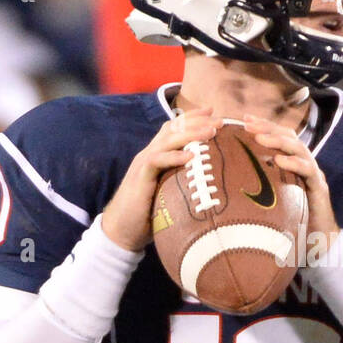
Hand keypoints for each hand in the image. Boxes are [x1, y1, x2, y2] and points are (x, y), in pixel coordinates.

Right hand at [100, 108, 219, 250]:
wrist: (121, 230)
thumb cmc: (148, 213)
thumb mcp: (169, 191)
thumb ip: (183, 179)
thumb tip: (209, 180)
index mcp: (157, 154)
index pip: (174, 128)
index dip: (193, 118)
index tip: (213, 112)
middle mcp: (149, 153)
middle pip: (173, 128)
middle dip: (197, 121)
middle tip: (220, 119)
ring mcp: (143, 164)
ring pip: (167, 140)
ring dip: (191, 134)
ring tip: (211, 132)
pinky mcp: (140, 178)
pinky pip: (156, 161)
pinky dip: (174, 156)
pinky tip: (191, 156)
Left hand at [245, 114, 339, 239]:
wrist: (318, 239)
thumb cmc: (292, 217)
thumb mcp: (273, 196)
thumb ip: (260, 182)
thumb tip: (231, 174)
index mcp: (293, 162)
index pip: (280, 136)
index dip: (264, 125)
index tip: (244, 119)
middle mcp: (304, 163)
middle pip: (289, 137)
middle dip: (268, 128)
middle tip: (248, 124)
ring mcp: (313, 174)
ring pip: (299, 149)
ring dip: (278, 141)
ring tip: (260, 138)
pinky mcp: (319, 187)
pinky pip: (308, 171)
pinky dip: (294, 163)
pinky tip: (279, 161)